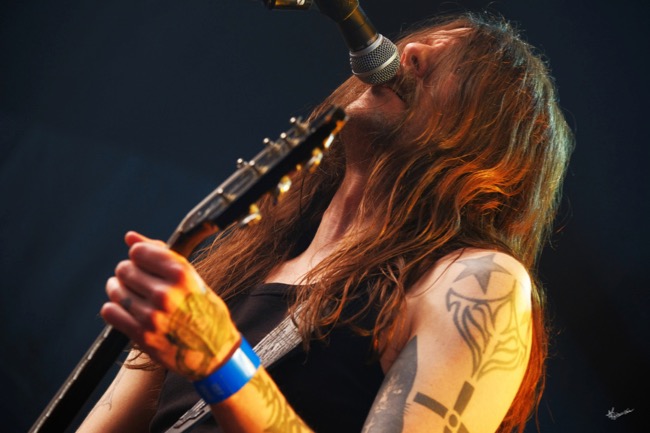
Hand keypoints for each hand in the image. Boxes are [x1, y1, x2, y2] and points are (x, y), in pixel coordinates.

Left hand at [101, 231, 240, 380]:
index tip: (143, 262)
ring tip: (130, 294)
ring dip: (119, 289)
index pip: (139, 252)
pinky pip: (111, 312)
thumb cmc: (205, 310)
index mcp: (181, 275)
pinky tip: (126, 309)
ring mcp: (152, 316)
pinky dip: (114, 308)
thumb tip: (129, 237)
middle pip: (125, 270)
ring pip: (116, 290)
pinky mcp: (141, 335)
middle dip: (129, 272)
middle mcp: (165, 294)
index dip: (139, 255)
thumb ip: (160, 255)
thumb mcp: (192, 278)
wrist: (215, 352)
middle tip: (138, 281)